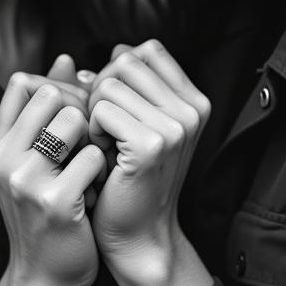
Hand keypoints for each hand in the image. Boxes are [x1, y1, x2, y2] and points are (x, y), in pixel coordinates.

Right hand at [0, 73, 105, 285]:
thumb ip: (47, 110)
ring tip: (90, 168)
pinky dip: (102, 171)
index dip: (59, 89)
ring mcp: (25, 180)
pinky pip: (92, 156)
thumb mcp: (35, 159)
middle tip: (88, 143)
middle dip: (80, 112)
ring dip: (93, 140)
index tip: (75, 116)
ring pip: (74, 120)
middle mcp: (3, 158)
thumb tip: (66, 59)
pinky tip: (95, 192)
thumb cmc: (47, 212)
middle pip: (51, 93)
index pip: (24, 82)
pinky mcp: (54, 202)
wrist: (46, 277)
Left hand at [87, 40, 209, 281]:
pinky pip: (100, 109)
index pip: (146, 51)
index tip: (116, 110)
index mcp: (193, 101)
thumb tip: (116, 49)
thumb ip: (133, 85)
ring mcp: (175, 127)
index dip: (118, 73)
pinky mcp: (151, 144)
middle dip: (102, 91)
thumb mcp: (140, 123)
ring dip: (95, 113)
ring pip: (108, 83)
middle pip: (125, 62)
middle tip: (107, 130)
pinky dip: (92, 131)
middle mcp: (191, 110)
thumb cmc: (131, 179)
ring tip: (107, 145)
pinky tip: (104, 157)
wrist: (138, 235)